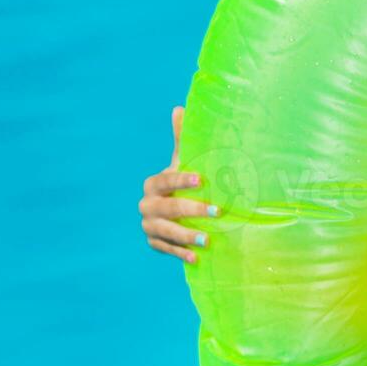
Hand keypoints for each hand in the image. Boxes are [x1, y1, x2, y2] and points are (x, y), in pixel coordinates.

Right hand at [138, 105, 216, 263]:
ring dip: (186, 236)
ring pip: (165, 232)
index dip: (182, 180)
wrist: (172, 211)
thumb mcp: (182, 161)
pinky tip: (197, 258)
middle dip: (193, 210)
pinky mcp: (154, 243)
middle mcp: (147, 205)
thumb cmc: (182, 182)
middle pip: (168, 208)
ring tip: (208, 240)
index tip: (202, 180)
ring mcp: (149, 226)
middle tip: (219, 211)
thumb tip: (179, 107)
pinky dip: (180, 254)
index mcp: (153, 184)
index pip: (166, 181)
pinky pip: (165, 250)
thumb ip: (181, 138)